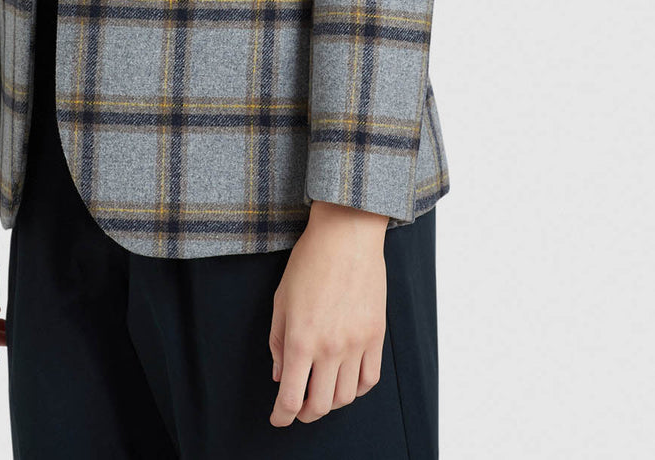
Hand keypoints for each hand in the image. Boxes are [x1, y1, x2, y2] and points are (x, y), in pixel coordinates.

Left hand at [267, 200, 388, 425]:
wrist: (346, 236)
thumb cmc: (309, 262)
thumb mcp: (281, 300)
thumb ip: (278, 342)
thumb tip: (281, 376)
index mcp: (301, 339)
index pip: (291, 397)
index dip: (282, 416)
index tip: (278, 420)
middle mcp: (330, 348)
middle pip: (320, 405)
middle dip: (304, 414)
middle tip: (297, 408)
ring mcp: (357, 344)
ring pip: (346, 397)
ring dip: (330, 402)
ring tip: (321, 392)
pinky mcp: (376, 336)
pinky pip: (370, 379)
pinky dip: (357, 388)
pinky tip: (346, 380)